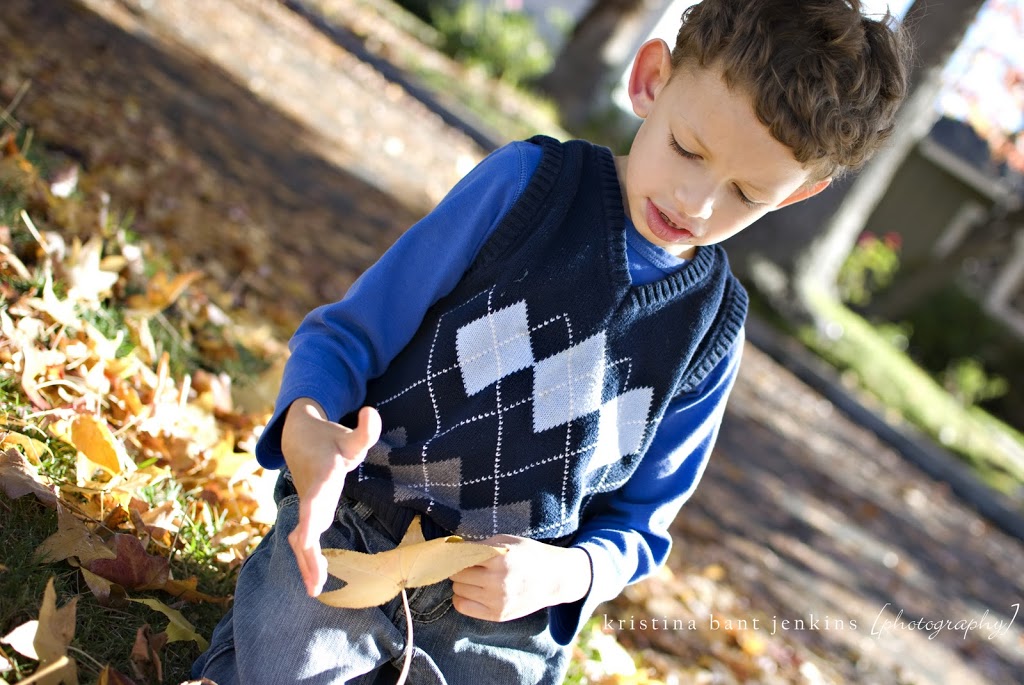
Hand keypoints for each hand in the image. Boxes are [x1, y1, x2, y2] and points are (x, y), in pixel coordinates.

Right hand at [281, 399, 381, 596]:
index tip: (307, 539)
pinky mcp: (309, 513)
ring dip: (307, 563)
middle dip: (308, 554)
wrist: (298, 438)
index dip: (311, 518)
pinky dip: (307, 560)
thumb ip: (364, 429)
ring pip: (302, 537)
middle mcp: (311, 494)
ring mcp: (307, 505)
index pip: (316, 499)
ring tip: (316, 591)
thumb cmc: (329, 440)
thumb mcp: (349, 435)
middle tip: (315, 583)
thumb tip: (371, 411)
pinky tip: (316, 582)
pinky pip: (304, 539)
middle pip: (306, 526)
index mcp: (322, 475)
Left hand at [450, 536, 591, 621]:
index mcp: (500, 559)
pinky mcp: (497, 615)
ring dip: (460, 583)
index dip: (456, 554)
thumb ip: (480, 545)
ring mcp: (497, 601)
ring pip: (458, 591)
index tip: (455, 553)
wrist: (554, 579)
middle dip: (459, 568)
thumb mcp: (507, 541)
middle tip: (468, 565)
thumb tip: (451, 548)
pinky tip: (472, 591)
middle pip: (457, 575)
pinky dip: (462, 598)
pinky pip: (463, 607)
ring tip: (472, 578)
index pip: (461, 557)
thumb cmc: (529, 555)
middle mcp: (497, 582)